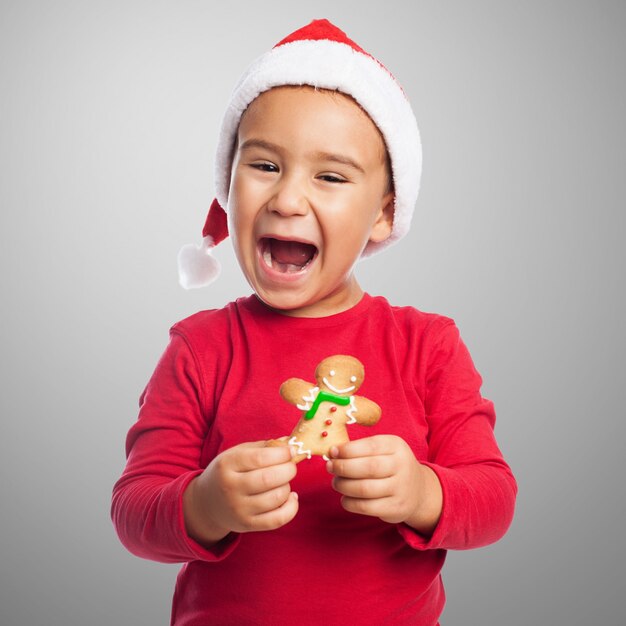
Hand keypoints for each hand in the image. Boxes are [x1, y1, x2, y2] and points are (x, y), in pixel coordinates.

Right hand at [183, 442, 298, 545]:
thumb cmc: (228, 472)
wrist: (207, 503)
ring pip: (276, 497)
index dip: (281, 453)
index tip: (291, 450)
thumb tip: (289, 444)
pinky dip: (291, 507)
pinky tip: (291, 497)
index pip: (259, 458)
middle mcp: (231, 488)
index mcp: (227, 465)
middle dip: (288, 469)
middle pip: (269, 478)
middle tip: (290, 466)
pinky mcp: (247, 525)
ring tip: (283, 481)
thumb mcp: (237, 453)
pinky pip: (277, 519)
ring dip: (287, 486)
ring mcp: (238, 509)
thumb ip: (263, 447)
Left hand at [326, 435, 441, 534]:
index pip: (370, 446)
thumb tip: (332, 453)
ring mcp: (401, 488)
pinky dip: (349, 502)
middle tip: (330, 467)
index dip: (347, 450)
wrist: (418, 490)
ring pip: (364, 489)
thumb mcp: (382, 450)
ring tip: (336, 482)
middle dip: (342, 468)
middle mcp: (402, 466)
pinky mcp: (396, 508)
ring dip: (343, 486)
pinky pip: (366, 507)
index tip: (332, 452)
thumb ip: (359, 449)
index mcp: (396, 446)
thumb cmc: (390, 465)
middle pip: (367, 468)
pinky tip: (345, 497)